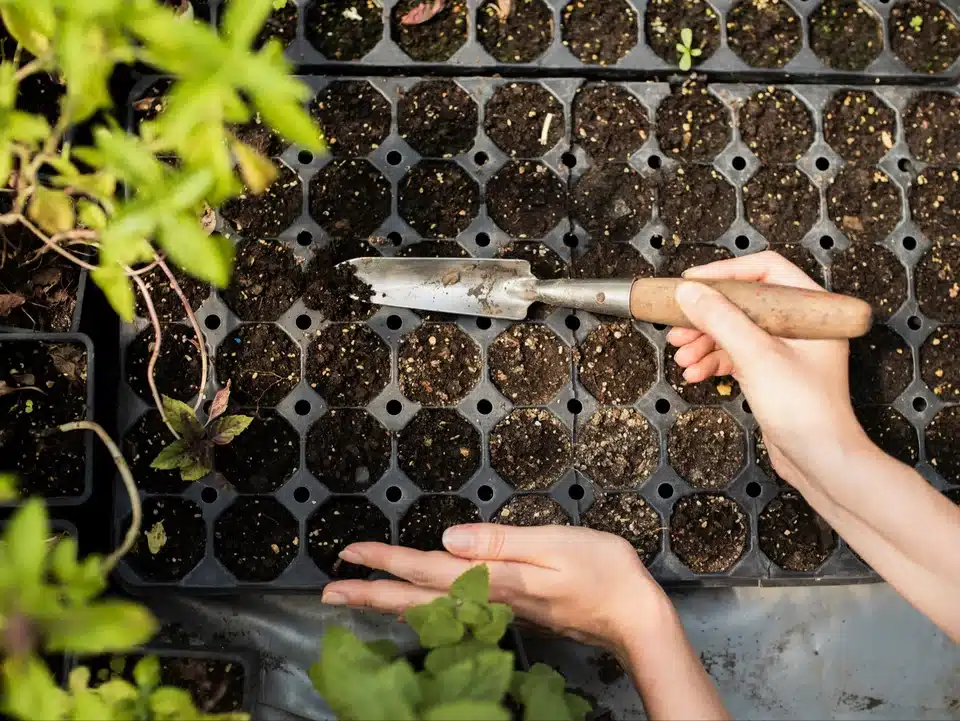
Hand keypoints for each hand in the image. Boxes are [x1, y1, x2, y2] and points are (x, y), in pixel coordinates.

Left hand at [321, 523, 674, 656]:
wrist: (634, 615)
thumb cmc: (602, 570)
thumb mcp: (555, 544)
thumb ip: (500, 542)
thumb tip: (447, 538)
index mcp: (496, 579)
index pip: (428, 569)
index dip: (386, 562)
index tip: (348, 555)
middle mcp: (489, 600)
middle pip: (419, 599)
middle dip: (372, 593)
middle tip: (329, 591)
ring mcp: (498, 611)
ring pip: (432, 609)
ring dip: (391, 602)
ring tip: (358, 597)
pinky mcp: (510, 614)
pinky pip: (451, 613)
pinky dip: (422, 609)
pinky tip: (414, 606)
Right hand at [666, 251, 867, 485]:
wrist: (821, 461)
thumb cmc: (805, 409)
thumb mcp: (756, 356)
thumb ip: (721, 319)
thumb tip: (690, 292)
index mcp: (811, 309)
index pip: (766, 270)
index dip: (726, 273)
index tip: (692, 282)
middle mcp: (801, 325)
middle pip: (744, 303)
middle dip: (707, 316)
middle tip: (678, 327)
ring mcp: (786, 350)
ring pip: (736, 331)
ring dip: (705, 342)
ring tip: (682, 357)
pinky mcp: (773, 373)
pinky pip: (737, 355)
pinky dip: (714, 362)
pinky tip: (696, 374)